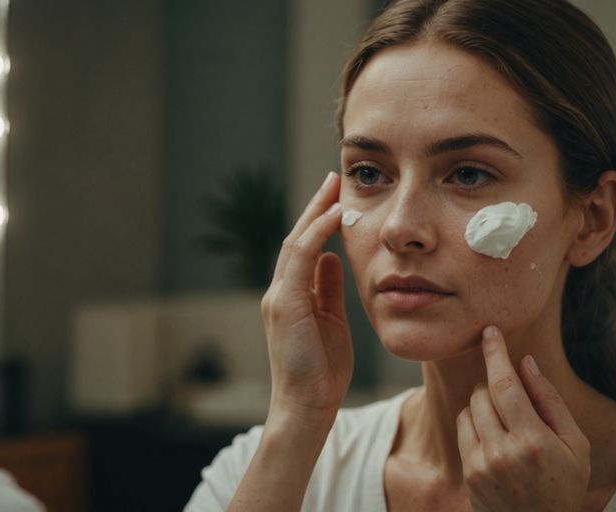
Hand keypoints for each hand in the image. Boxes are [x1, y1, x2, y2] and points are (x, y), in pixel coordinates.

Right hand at [261, 172, 351, 425]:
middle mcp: (279, 292)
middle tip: (333, 179)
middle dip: (315, 207)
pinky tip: (334, 216)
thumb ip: (328, 290)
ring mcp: (278, 297)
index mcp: (290, 297)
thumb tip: (334, 260)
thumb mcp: (331, 322)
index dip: (319, 222)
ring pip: (295, 242)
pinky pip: (300, 258)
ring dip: (316, 212)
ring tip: (334, 187)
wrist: (305, 405)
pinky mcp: (284, 303)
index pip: (303, 249)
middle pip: (296, 238)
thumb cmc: (321, 372)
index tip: (337, 199)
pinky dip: (317, 234)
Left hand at [457, 326, 590, 511]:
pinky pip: (462, 427)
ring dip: (484, 404)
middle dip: (496, 385)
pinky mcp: (468, 470)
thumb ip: (550, 401)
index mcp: (535, 441)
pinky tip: (493, 435)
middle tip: (513, 398)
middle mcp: (504, 451)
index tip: (489, 332)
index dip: (496, 354)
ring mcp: (482, 462)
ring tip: (507, 423)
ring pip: (470, 408)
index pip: (506, 385)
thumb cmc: (563, 483)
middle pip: (484, 393)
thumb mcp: (574, 445)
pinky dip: (474, 421)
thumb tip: (527, 362)